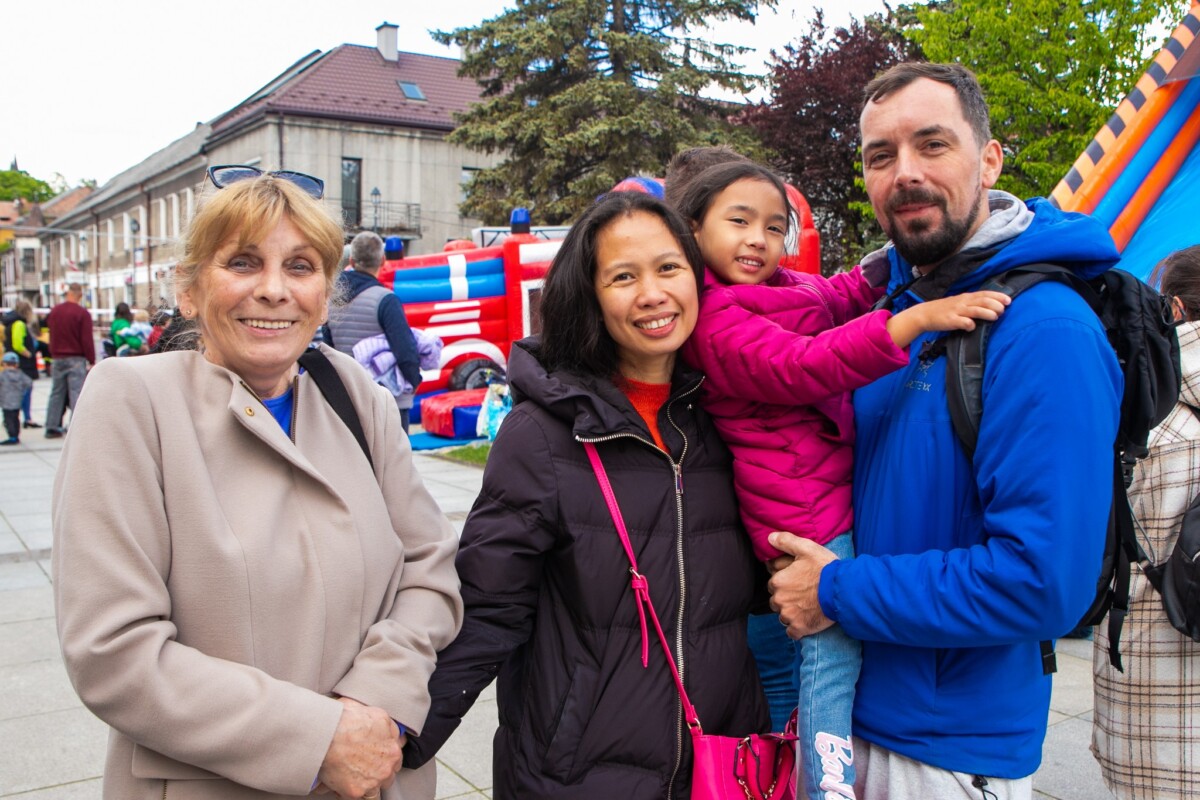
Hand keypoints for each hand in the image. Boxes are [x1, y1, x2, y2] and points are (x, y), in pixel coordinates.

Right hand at [316, 697, 402, 798]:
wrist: (326, 733)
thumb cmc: (347, 719)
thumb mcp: (377, 714)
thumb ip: (391, 728)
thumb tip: (398, 736)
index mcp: (393, 748)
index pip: (395, 761)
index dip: (384, 760)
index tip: (375, 759)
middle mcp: (386, 766)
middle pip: (387, 777)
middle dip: (377, 774)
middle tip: (362, 768)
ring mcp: (373, 781)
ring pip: (375, 792)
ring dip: (367, 787)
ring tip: (353, 778)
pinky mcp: (356, 791)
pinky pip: (360, 798)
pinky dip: (353, 794)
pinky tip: (344, 786)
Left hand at [766, 532, 837, 638]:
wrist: (843, 591)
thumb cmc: (825, 568)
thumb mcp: (806, 548)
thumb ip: (786, 541)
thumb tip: (769, 538)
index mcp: (778, 581)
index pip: (773, 584)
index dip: (785, 582)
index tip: (797, 581)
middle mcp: (779, 599)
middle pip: (777, 601)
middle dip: (786, 598)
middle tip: (803, 594)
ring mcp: (788, 615)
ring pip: (783, 616)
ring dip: (792, 613)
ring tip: (807, 606)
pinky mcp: (799, 628)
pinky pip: (792, 632)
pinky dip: (797, 628)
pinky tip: (807, 621)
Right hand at [886, 290, 1010, 346]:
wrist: (925, 314)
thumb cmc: (945, 309)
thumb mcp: (960, 303)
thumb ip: (974, 304)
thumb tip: (993, 307)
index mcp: (966, 297)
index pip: (985, 294)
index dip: (997, 296)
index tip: (1009, 300)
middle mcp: (963, 302)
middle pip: (982, 301)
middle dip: (995, 304)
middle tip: (1003, 310)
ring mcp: (956, 311)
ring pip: (975, 310)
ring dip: (986, 313)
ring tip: (995, 317)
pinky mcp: (950, 320)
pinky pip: (961, 322)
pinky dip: (968, 324)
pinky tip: (972, 327)